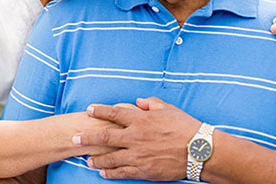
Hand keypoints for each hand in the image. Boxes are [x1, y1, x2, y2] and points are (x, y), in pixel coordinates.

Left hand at [71, 97, 198, 180]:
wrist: (200, 150)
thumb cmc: (185, 127)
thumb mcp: (168, 109)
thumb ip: (150, 104)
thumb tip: (138, 101)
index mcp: (141, 119)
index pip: (114, 113)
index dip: (99, 111)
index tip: (88, 110)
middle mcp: (136, 136)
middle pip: (105, 136)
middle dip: (88, 138)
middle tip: (74, 138)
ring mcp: (138, 155)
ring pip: (110, 158)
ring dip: (97, 159)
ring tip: (86, 160)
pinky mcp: (144, 170)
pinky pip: (123, 172)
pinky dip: (111, 173)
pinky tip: (103, 173)